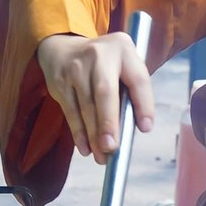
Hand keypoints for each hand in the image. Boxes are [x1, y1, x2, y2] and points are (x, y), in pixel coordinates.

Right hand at [36, 31, 155, 164]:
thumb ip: (132, 88)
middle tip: (113, 147)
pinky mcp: (59, 83)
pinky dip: (79, 133)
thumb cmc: (105, 63)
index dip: (144, 104)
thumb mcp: (124, 63)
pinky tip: (86, 148)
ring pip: (85, 106)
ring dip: (94, 135)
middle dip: (109, 122)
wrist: (63, 48)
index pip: (138, 78)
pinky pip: (70, 112)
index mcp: (123, 49)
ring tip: (103, 157)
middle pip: (104, 92)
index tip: (146, 128)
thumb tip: (138, 126)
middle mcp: (98, 56)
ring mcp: (75, 69)